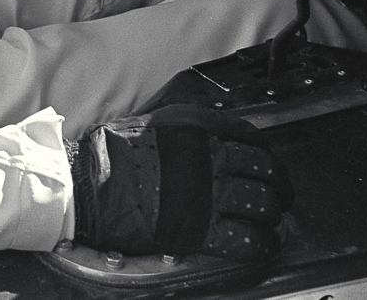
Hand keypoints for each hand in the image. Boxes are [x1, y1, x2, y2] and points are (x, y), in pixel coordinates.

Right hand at [65, 105, 292, 261]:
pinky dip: (260, 244)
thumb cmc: (112, 154)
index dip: (266, 152)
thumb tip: (212, 137)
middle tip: (279, 196)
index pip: (250, 135)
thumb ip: (189, 129)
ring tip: (269, 221)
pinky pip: (246, 239)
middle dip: (279, 185)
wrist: (87, 185)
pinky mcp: (199, 228)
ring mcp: (206, 192)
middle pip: (265, 169)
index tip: (267, 162)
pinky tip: (260, 243)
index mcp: (198, 126)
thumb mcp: (155, 123)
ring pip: (262, 203)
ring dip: (270, 214)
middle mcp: (208, 155)